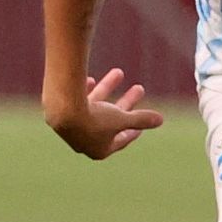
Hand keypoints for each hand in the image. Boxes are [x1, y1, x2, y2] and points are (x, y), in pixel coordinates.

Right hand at [44, 67, 164, 160]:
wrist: (62, 110)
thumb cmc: (95, 118)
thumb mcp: (123, 119)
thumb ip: (141, 119)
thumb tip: (160, 120)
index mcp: (99, 150)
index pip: (121, 140)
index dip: (135, 129)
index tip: (144, 120)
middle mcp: (84, 142)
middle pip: (111, 121)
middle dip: (126, 103)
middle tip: (140, 87)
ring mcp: (71, 130)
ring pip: (95, 107)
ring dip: (108, 88)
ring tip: (119, 72)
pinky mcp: (60, 116)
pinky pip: (77, 103)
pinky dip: (86, 91)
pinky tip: (90, 79)